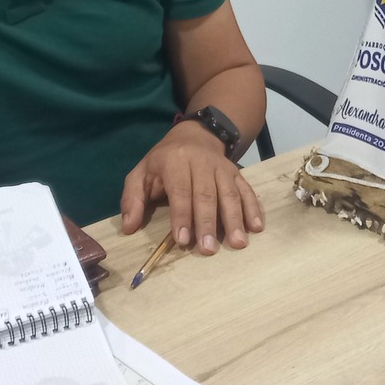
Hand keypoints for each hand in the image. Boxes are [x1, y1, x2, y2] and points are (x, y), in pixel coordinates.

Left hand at [120, 122, 264, 255]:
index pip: (180, 191)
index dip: (182, 216)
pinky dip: (252, 209)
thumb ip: (132, 199)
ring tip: (238, 244)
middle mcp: (201, 163)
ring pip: (229, 194)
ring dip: (234, 220)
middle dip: (208, 224)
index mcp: (174, 162)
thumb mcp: (141, 174)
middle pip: (206, 195)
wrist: (195, 134)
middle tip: (209, 249)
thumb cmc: (164, 161)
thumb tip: (129, 227)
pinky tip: (256, 228)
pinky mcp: (237, 173)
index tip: (183, 241)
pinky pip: (246, 190)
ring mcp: (222, 168)